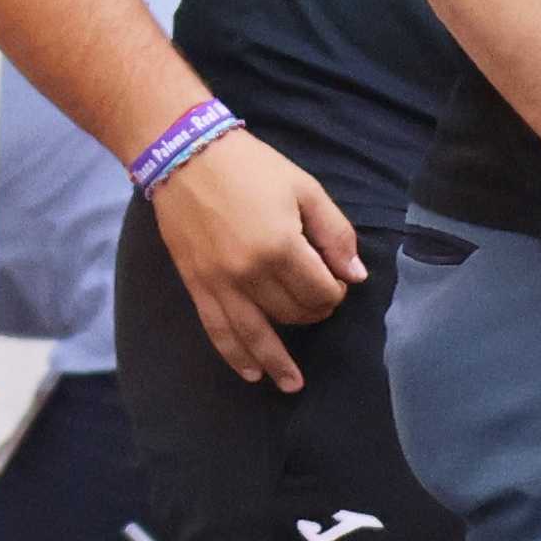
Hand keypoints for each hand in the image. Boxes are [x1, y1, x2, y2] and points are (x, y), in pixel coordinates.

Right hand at [153, 131, 364, 393]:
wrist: (185, 156)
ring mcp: (220, 283)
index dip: (337, 291)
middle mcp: (250, 273)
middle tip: (320, 297)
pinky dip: (235, 356)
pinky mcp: (197, 286)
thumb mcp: (305, 189)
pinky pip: (218, 331)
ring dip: (278, 362)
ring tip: (292, 384)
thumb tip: (356, 276)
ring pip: (257, 335)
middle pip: (294, 313)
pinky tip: (251, 373)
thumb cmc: (251, 167)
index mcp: (282, 247)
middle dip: (314, 312)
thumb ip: (335, 234)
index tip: (336, 278)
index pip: (321, 291)